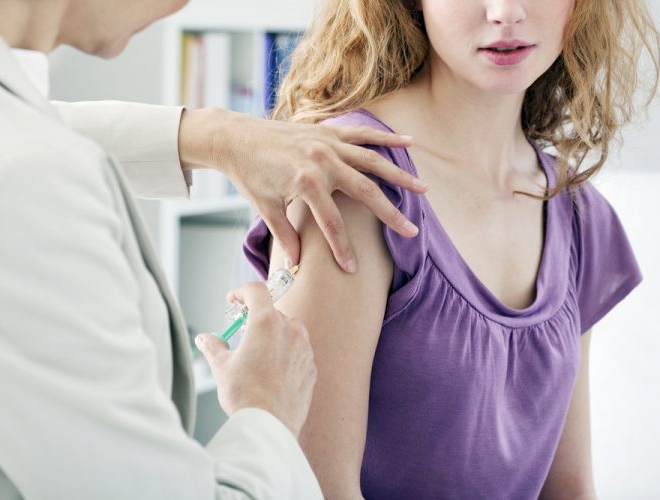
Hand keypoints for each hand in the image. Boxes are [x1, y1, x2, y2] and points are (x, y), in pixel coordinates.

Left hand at [178, 108, 427, 272]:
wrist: (236, 137)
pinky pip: (363, 135)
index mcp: (306, 183)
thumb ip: (284, 235)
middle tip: (411, 231)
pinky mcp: (328, 132)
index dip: (343, 249)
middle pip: (365, 193)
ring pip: (373, 162)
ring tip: (423, 189)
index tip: (353, 269)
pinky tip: (409, 143)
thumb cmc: (249, 175)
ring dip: (399, 176)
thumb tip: (297, 264)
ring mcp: (328, 144)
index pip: (333, 224)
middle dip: (390, 214)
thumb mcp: (265, 208)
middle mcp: (323, 162)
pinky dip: (386, 139)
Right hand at [194, 283, 315, 437]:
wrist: (269, 426)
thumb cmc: (246, 395)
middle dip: (255, 319)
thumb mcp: (221, 367)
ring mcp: (304, 348)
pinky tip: (271, 373)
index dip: (242, 291)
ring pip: (288, 331)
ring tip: (256, 357)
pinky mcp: (311, 367)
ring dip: (273, 336)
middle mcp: (290, 330)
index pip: (256, 290)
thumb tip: (205, 339)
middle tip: (241, 334)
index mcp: (266, 322)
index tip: (233, 300)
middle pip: (272, 312)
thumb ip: (213, 347)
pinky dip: (285, 355)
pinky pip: (298, 352)